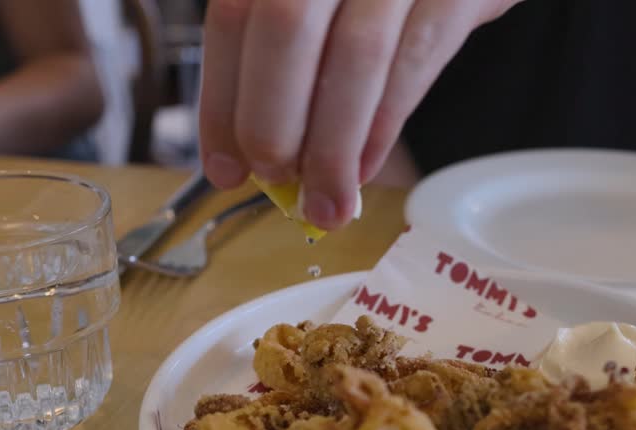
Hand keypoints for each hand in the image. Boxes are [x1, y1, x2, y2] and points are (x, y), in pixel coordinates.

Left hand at [199, 0, 520, 229]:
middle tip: (275, 180)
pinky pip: (414, 65)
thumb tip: (260, 149)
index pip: (233, 16)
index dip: (221, 101)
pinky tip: (363, 169)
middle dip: (272, 123)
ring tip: (327, 204)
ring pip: (353, 57)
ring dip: (332, 148)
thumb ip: (291, 51)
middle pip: (284, 29)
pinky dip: (382, 129)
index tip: (225, 166)